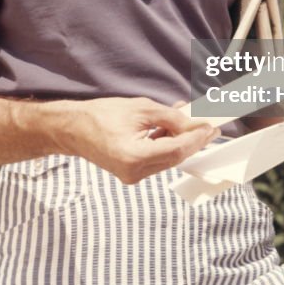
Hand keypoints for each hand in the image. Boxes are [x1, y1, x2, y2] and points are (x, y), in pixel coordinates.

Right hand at [63, 97, 218, 183]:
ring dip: (181, 142)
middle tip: (210, 127)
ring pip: (167, 160)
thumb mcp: (140, 108)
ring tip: (193, 123)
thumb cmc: (101, 115)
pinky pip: (157, 160)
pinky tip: (173, 129)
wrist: (73, 129)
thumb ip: (169, 117)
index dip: (196, 138)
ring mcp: (132, 176)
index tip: (210, 126)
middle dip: (194, 142)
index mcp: (134, 156)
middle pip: (175, 158)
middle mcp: (134, 172)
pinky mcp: (131, 173)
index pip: (176, 150)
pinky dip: (167, 145)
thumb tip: (193, 122)